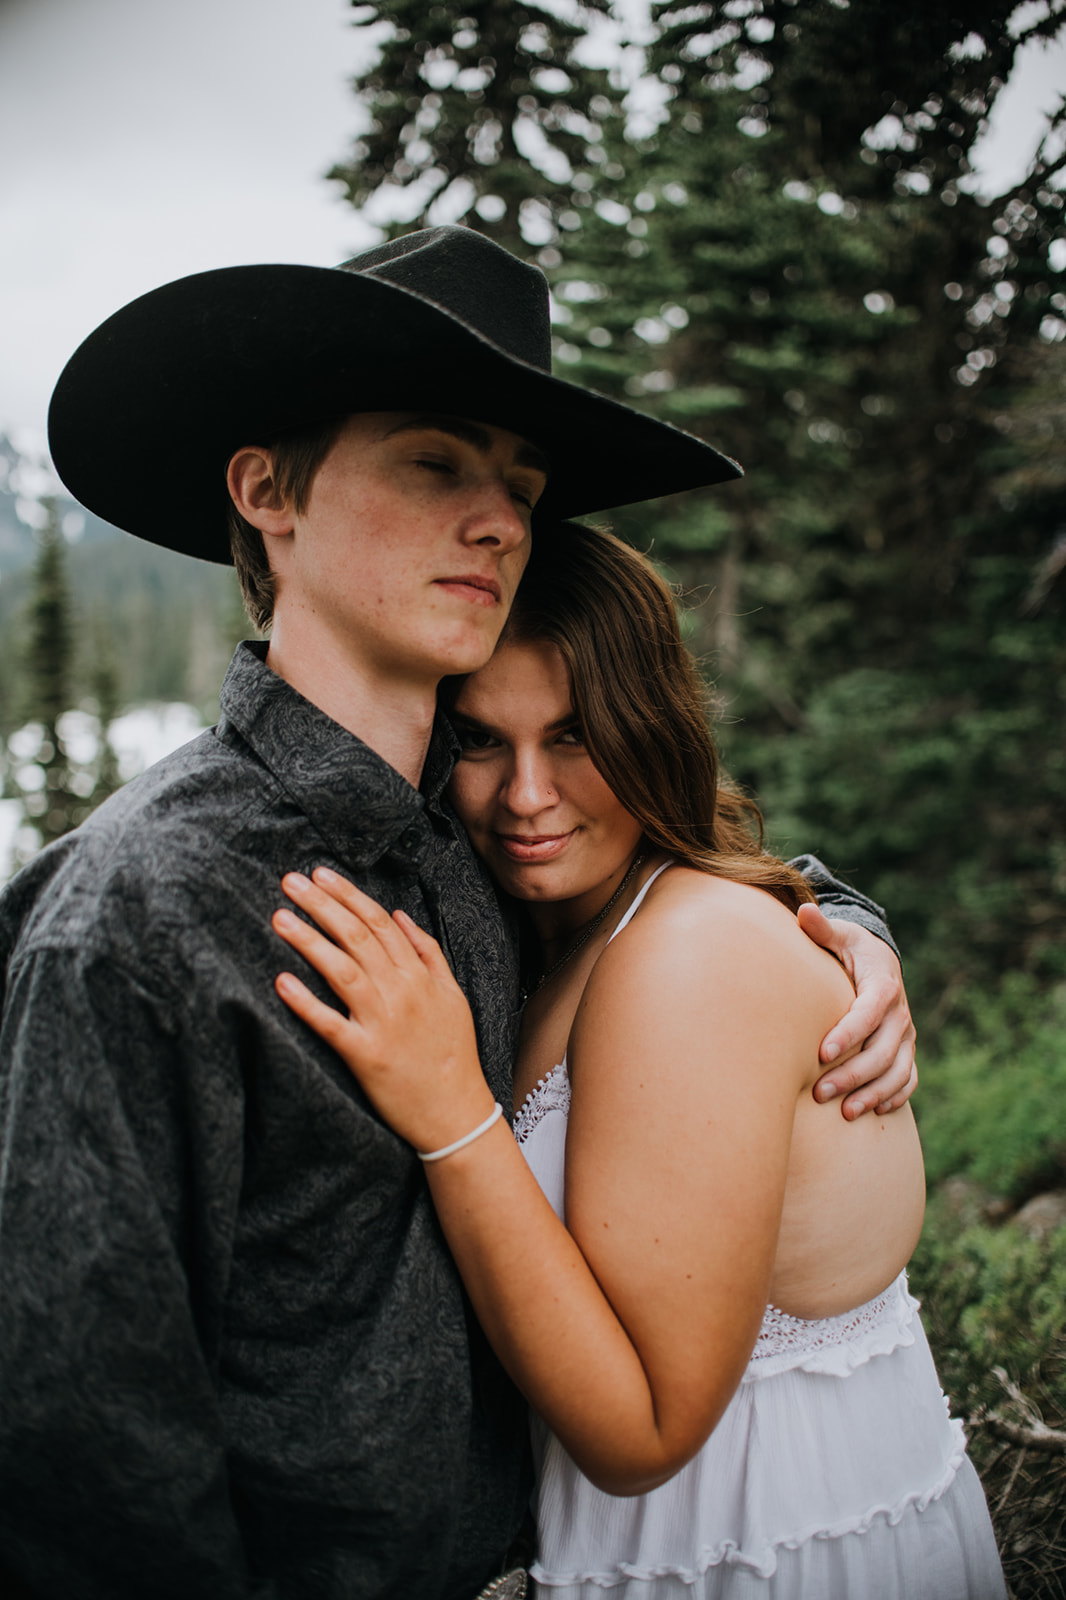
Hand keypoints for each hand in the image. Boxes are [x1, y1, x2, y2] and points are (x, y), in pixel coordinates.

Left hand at [272, 868, 494, 1152]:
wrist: (457, 1111)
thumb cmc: (453, 1054)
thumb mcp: (453, 995)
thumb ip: (429, 952)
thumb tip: (401, 916)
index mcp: (419, 976)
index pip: (379, 922)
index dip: (347, 895)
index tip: (321, 875)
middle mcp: (401, 992)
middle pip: (357, 937)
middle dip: (322, 904)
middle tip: (290, 881)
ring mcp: (383, 1023)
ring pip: (342, 971)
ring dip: (309, 941)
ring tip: (280, 917)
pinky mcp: (366, 1056)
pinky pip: (331, 1024)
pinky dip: (306, 1002)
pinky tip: (282, 982)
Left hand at [797, 904, 916, 1119]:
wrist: (879, 962)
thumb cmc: (849, 950)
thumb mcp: (839, 936)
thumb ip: (821, 929)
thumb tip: (802, 912)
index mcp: (882, 985)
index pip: (869, 1012)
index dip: (848, 1033)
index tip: (821, 1053)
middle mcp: (899, 1013)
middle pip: (882, 1050)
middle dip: (852, 1074)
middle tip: (819, 1093)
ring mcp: (906, 1035)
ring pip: (897, 1071)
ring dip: (873, 1093)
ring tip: (845, 1113)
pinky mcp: (907, 1050)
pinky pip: (909, 1078)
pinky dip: (896, 1096)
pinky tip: (874, 1112)